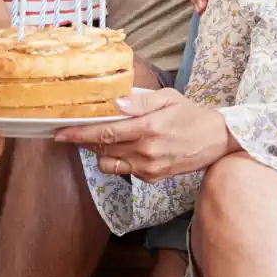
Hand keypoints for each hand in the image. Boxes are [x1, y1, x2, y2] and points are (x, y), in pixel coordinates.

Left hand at [55, 88, 232, 180]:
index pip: (105, 132)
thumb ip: (141, 101)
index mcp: (148, 128)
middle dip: (84, 141)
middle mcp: (146, 151)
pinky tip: (125, 147)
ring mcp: (148, 167)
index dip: (79, 134)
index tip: (60, 133)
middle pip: (103, 148)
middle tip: (72, 132)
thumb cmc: (191, 115)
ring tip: (103, 138)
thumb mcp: (169, 98)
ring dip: (100, 151)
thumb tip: (116, 103)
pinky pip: (124, 171)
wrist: (216, 141)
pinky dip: (118, 159)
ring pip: (109, 163)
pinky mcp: (151, 178)